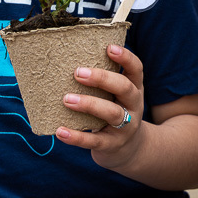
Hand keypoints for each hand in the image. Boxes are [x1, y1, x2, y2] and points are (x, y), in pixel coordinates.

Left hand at [55, 44, 146, 170]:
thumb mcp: (119, 96)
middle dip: (102, 79)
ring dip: (89, 104)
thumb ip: (105, 82)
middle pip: (125, 88)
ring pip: (112, 113)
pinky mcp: (112, 145)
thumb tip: (69, 60)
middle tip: (78, 73)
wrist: (131, 150)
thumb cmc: (116, 112)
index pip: (136, 69)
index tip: (109, 47)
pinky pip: (95, 141)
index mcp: (135, 89)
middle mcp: (134, 106)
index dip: (126, 57)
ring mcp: (126, 127)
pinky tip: (60, 131)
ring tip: (67, 99)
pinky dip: (76, 136)